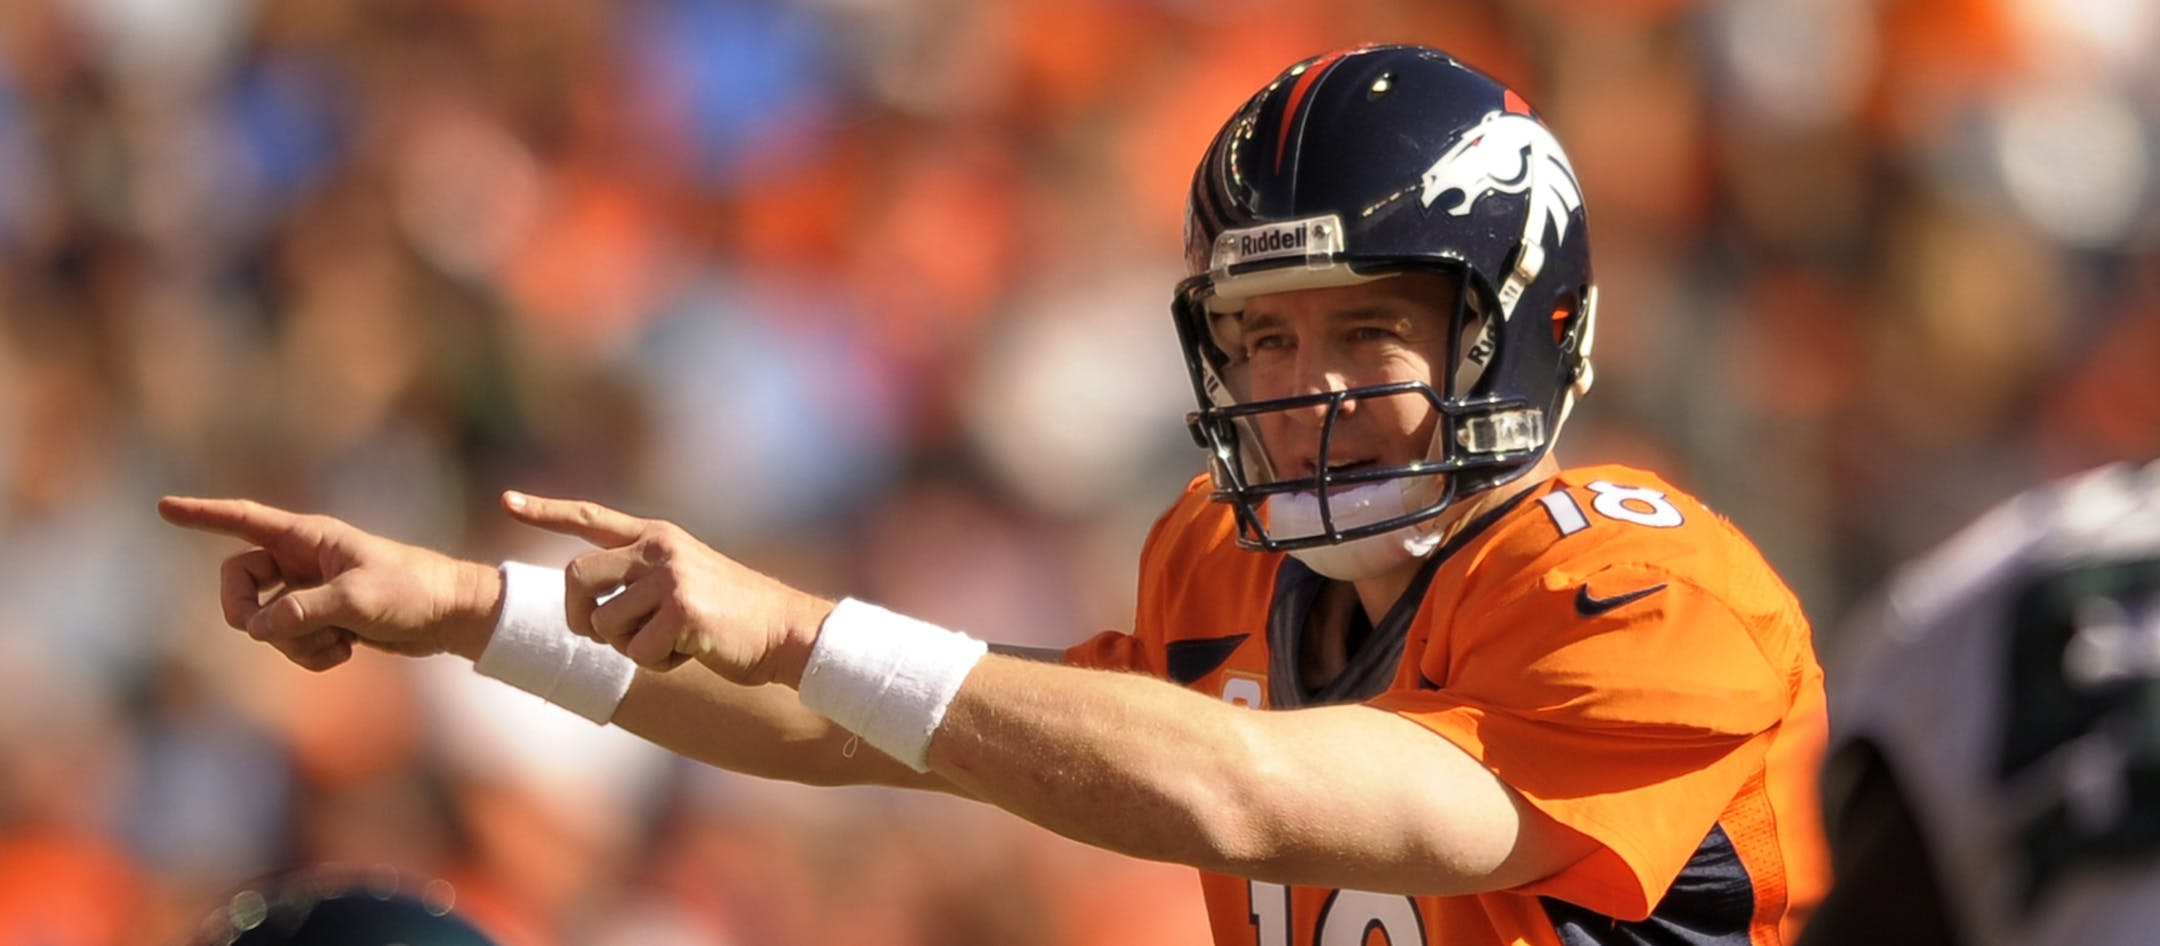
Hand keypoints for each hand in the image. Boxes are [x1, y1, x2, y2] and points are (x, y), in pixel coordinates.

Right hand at [158, 497, 503, 670]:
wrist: (451, 616)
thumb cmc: (412, 592)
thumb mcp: (356, 600)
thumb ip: (302, 611)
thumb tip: (257, 628)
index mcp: (309, 538)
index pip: (244, 520)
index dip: (203, 515)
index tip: (164, 507)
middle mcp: (303, 561)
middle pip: (239, 584)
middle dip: (247, 614)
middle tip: (269, 631)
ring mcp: (311, 592)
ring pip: (265, 622)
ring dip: (291, 643)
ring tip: (337, 643)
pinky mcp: (323, 621)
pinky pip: (290, 643)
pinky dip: (310, 655)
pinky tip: (346, 652)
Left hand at [501, 491, 833, 685]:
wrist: (787, 631)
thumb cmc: (734, 618)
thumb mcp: (686, 582)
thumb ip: (641, 582)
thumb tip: (591, 610)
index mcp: (658, 537)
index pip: (591, 518)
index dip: (545, 511)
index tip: (507, 501)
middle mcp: (659, 549)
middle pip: (575, 576)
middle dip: (579, 616)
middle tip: (602, 637)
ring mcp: (670, 576)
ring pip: (603, 623)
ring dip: (627, 648)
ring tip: (670, 644)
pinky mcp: (683, 609)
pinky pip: (637, 650)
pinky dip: (658, 663)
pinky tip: (690, 652)